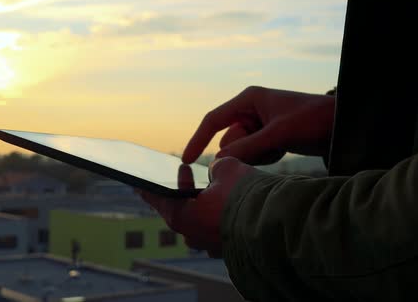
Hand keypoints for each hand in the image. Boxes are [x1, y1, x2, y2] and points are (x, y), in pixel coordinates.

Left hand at [138, 157, 254, 257]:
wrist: (277, 223)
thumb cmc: (246, 196)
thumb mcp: (227, 168)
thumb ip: (216, 167)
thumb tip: (216, 171)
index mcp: (182, 216)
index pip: (159, 200)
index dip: (150, 189)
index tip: (140, 184)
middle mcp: (194, 236)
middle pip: (179, 215)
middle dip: (180, 198)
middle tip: (179, 185)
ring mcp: (212, 246)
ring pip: (199, 226)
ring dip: (201, 210)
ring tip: (207, 194)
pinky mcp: (231, 251)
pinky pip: (218, 233)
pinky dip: (219, 220)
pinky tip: (227, 209)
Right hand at [182, 86, 334, 164]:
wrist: (343, 125)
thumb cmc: (313, 120)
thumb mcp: (279, 134)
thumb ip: (248, 147)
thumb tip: (218, 161)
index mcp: (248, 99)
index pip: (213, 121)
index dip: (198, 140)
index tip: (187, 161)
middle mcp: (250, 110)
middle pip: (229, 140)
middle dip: (244, 150)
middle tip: (269, 149)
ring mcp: (259, 124)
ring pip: (242, 150)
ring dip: (257, 155)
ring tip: (281, 148)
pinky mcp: (268, 137)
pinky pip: (254, 154)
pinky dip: (266, 157)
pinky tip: (284, 150)